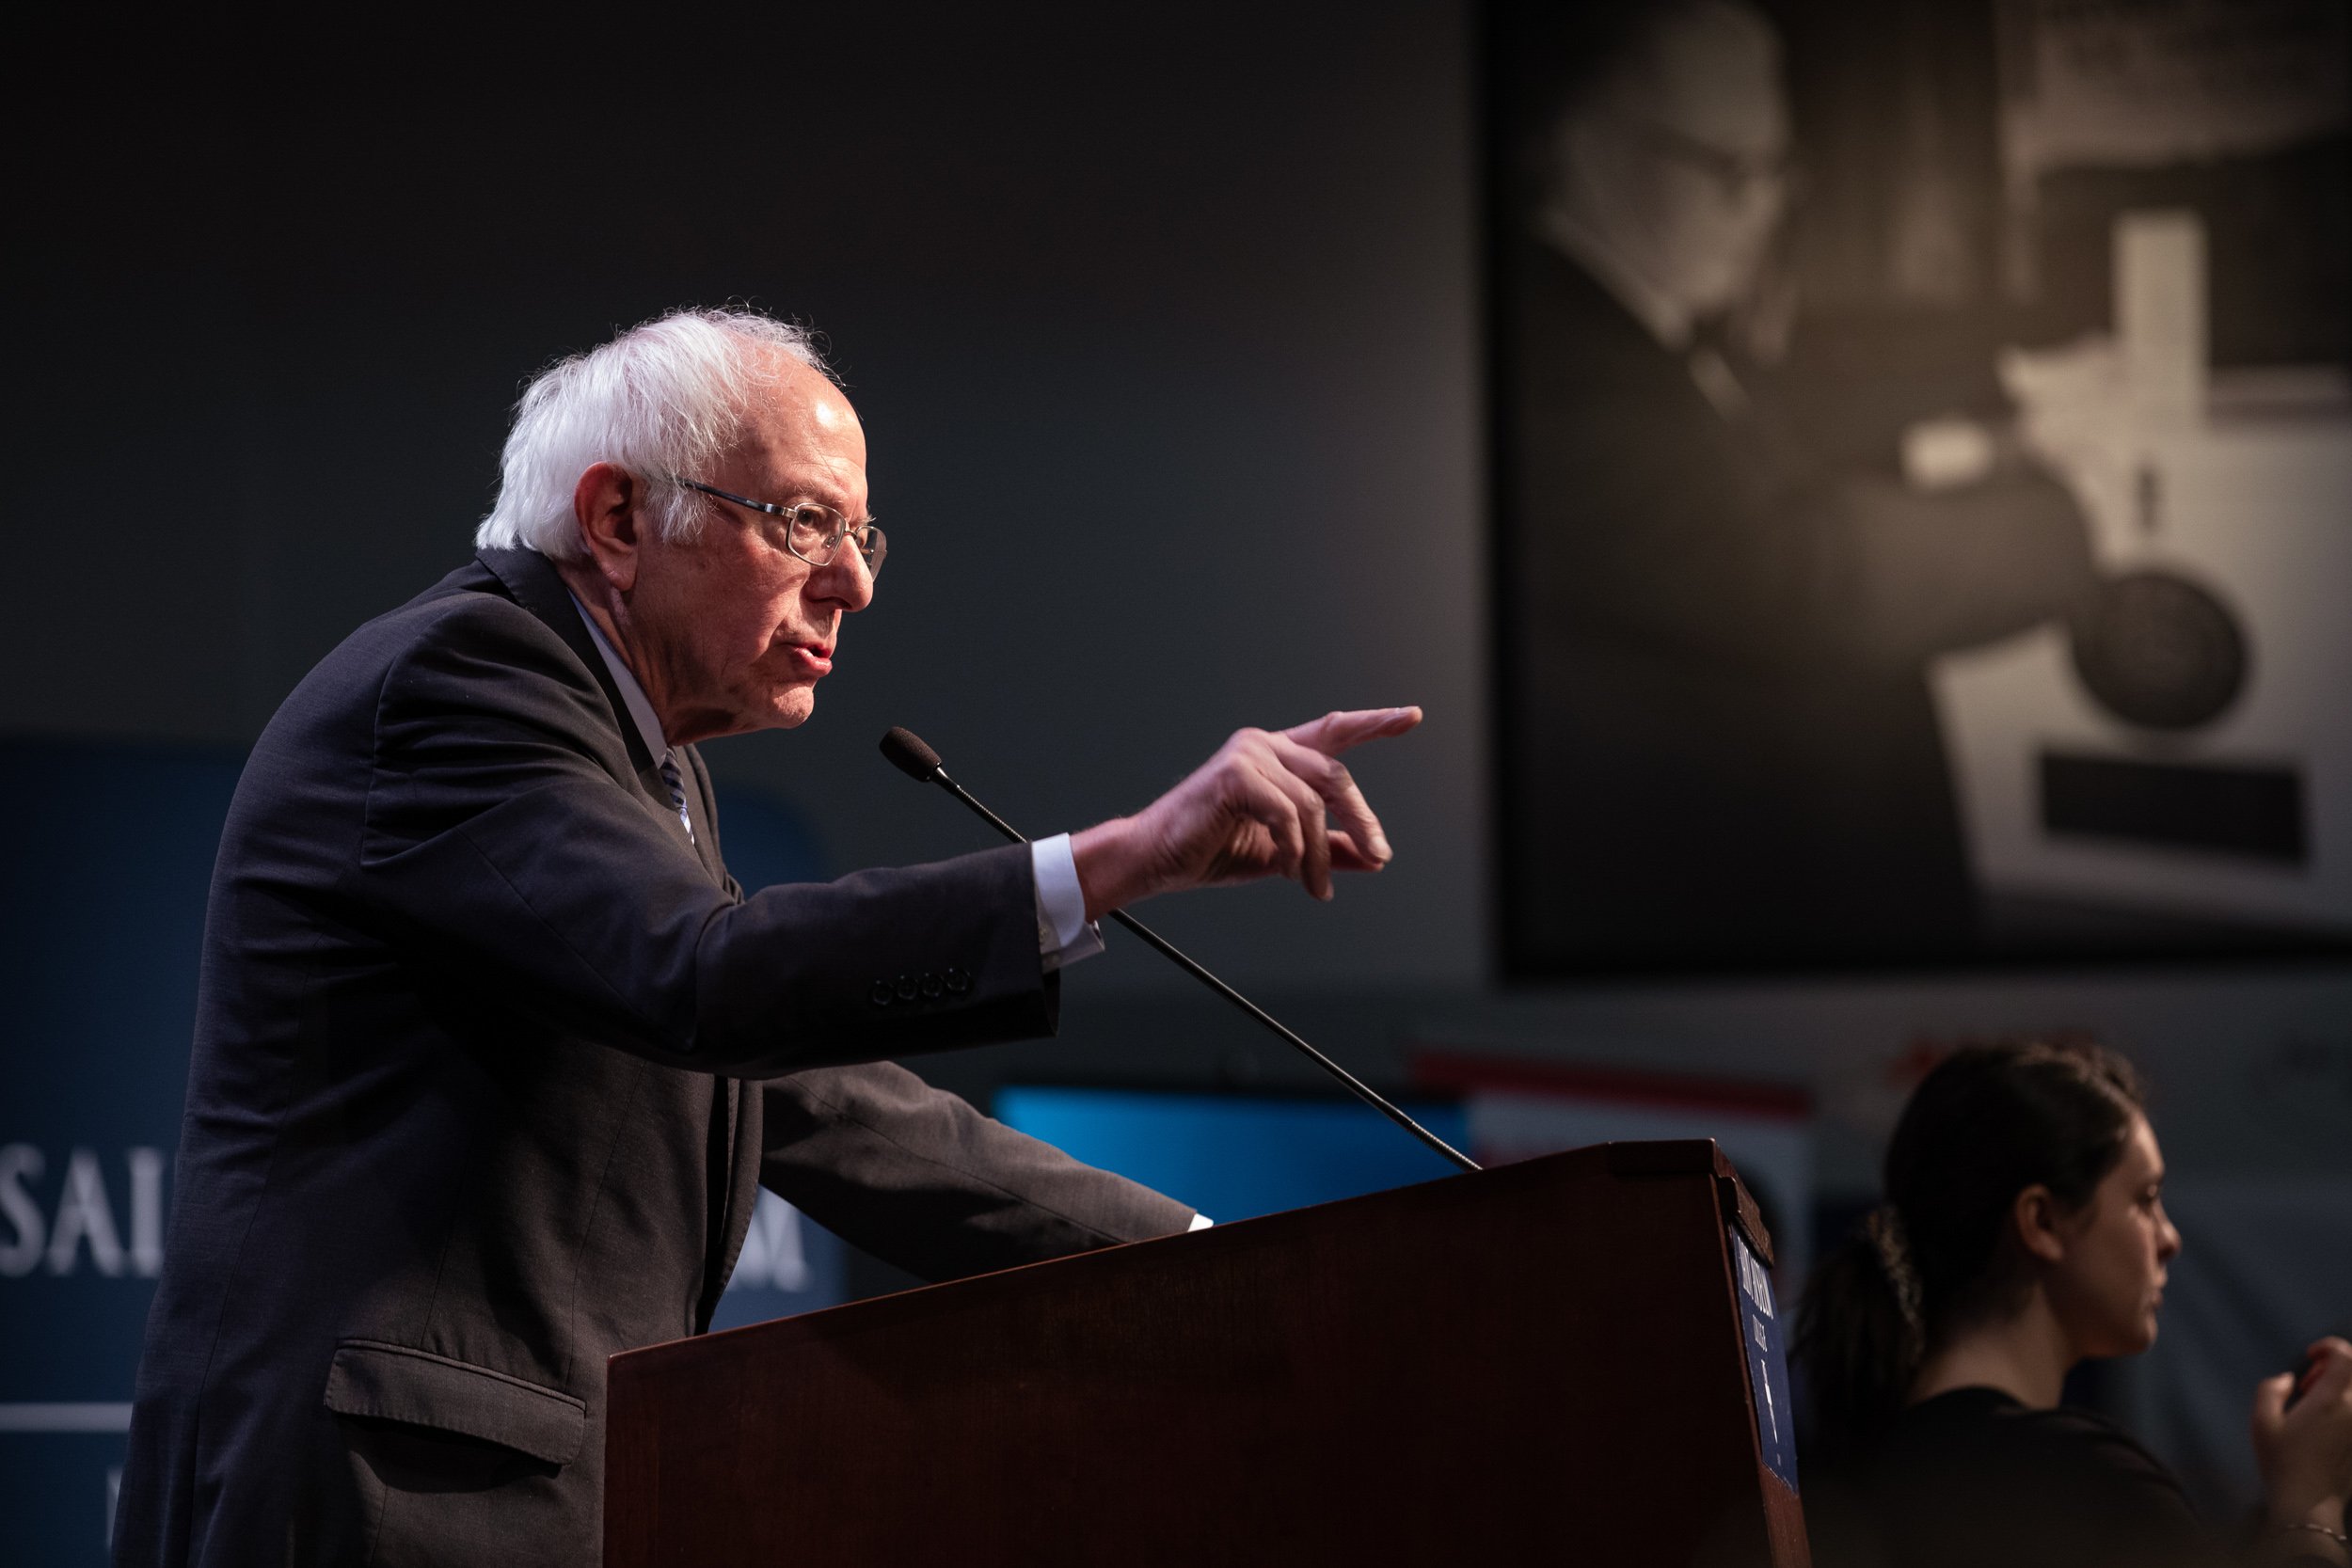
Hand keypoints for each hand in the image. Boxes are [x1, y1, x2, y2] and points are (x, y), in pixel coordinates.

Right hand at [1070, 707, 1422, 918]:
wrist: (1155, 860)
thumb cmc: (1209, 850)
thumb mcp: (1282, 854)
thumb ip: (1325, 850)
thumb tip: (1371, 858)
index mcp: (1275, 756)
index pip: (1334, 732)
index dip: (1374, 723)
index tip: (1411, 716)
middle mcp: (1264, 745)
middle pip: (1335, 777)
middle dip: (1362, 821)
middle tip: (1378, 856)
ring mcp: (1248, 754)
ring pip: (1313, 803)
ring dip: (1319, 853)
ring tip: (1314, 885)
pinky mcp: (1235, 774)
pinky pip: (1287, 813)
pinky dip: (1294, 848)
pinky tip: (1288, 871)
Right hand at [2253, 1337, 2351, 1548]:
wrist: (2310, 1504)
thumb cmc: (2283, 1461)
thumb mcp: (2262, 1421)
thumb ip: (2271, 1389)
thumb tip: (2291, 1380)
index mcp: (2331, 1400)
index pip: (2346, 1357)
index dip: (2330, 1346)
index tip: (2311, 1355)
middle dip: (2336, 1366)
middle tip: (2311, 1380)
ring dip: (2341, 1388)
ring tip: (2317, 1401)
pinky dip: (2344, 1407)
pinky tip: (2326, 1422)